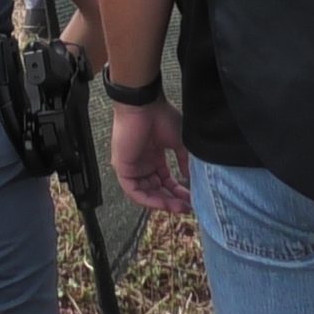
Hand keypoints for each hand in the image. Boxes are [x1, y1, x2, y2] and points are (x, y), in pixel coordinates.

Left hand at [110, 99, 190, 213]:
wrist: (145, 105)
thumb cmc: (161, 117)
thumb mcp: (179, 142)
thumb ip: (184, 160)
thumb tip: (189, 177)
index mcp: (153, 157)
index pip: (165, 181)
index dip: (178, 192)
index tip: (192, 200)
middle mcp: (142, 164)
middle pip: (156, 190)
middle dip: (172, 200)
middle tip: (187, 208)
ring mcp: (131, 167)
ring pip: (145, 193)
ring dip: (162, 202)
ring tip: (178, 207)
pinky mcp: (122, 168)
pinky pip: (133, 191)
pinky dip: (148, 199)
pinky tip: (163, 203)